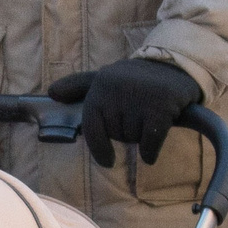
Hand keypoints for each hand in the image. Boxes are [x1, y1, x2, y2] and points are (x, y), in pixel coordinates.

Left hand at [48, 57, 203, 169]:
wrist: (175, 67)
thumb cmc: (135, 79)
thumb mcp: (105, 77)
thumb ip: (78, 86)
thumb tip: (52, 93)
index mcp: (100, 84)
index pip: (91, 125)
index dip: (98, 147)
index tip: (107, 161)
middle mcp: (116, 89)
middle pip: (115, 135)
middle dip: (127, 133)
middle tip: (139, 115)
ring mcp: (139, 98)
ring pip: (133, 140)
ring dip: (142, 137)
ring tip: (150, 116)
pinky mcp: (160, 108)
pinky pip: (150, 144)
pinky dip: (151, 152)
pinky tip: (153, 148)